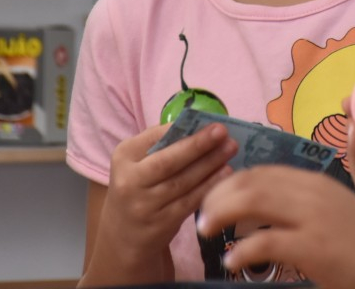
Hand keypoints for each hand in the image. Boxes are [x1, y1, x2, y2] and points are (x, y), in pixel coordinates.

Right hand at [83, 122, 237, 283]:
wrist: (125, 234)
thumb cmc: (139, 187)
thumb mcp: (137, 162)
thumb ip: (161, 144)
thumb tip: (199, 125)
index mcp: (124, 157)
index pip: (155, 138)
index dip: (182, 129)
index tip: (207, 120)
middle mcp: (130, 181)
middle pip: (168, 161)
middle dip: (198, 145)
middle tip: (223, 132)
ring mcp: (145, 205)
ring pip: (182, 182)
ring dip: (209, 164)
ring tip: (230, 149)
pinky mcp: (161, 223)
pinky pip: (189, 202)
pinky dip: (209, 186)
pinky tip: (225, 173)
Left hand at [198, 166, 354, 288]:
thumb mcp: (329, 210)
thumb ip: (297, 204)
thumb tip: (254, 211)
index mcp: (312, 181)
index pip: (260, 171)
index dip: (229, 181)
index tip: (212, 198)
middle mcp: (310, 191)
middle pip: (249, 182)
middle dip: (216, 196)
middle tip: (201, 217)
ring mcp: (313, 217)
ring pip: (252, 202)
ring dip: (220, 215)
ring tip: (205, 231)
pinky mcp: (314, 247)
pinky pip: (266, 243)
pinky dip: (242, 251)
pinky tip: (232, 261)